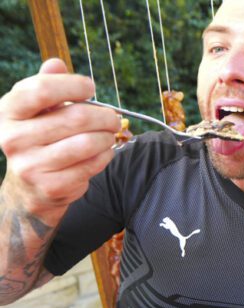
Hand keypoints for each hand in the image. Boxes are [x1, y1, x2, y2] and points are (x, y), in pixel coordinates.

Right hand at [0, 59, 120, 219]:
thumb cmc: (39, 138)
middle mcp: (14, 138)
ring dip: (107, 137)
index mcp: (8, 112)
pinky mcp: (51, 185)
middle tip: (113, 118)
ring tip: (109, 134)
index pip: (43, 90)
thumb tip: (56, 64)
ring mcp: (31, 165)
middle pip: (76, 117)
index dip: (73, 85)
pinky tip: (103, 152)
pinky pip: (92, 164)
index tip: (90, 88)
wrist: (29, 187)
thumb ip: (47, 84)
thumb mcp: (38, 109)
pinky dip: (105, 156)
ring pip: (88, 143)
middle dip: (104, 116)